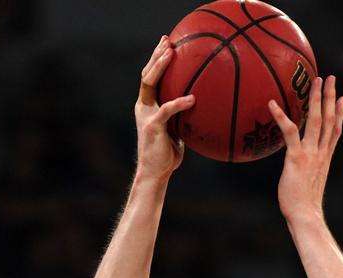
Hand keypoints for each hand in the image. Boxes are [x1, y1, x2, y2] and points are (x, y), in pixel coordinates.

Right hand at [135, 35, 195, 179]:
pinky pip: (167, 109)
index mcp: (148, 106)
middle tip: (167, 40)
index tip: (167, 44)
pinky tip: (192, 98)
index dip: (157, 60)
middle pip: (147, 73)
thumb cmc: (167, 155)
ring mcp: (146, 114)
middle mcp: (143, 106)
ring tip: (171, 52)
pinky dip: (180, 102)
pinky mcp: (152, 125)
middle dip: (156, 55)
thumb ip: (182, 118)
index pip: (151, 78)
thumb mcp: (176, 132)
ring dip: (160, 65)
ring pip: (149, 82)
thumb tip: (200, 109)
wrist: (155, 172)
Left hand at [268, 76, 342, 222]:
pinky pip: (290, 132)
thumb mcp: (308, 186)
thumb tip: (300, 174)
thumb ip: (307, 174)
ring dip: (317, 99)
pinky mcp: (297, 158)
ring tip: (316, 80)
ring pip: (316, 121)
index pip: (335, 131)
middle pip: (329, 120)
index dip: (339, 114)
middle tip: (331, 78)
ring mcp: (310, 154)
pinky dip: (281, 116)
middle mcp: (321, 153)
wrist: (306, 216)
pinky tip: (272, 103)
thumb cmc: (304, 207)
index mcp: (325, 159)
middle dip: (330, 97)